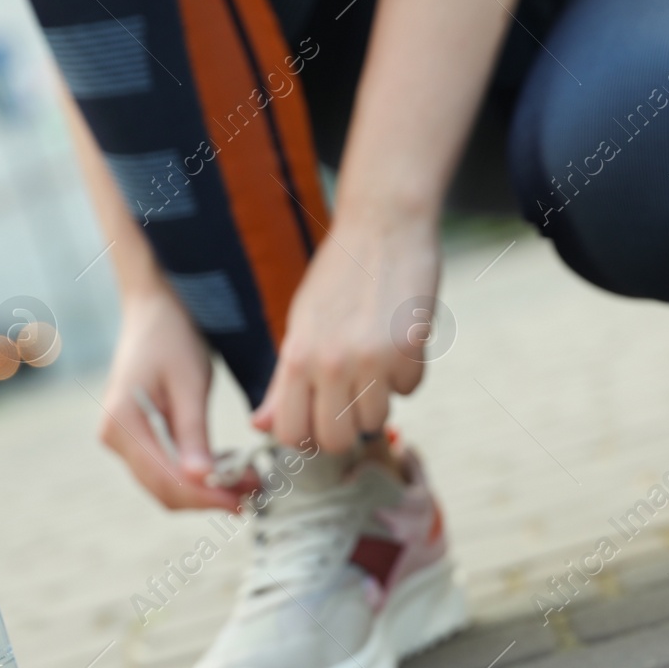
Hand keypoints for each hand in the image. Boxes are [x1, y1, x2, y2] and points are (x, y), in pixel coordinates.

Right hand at [97, 288, 241, 509]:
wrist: (155, 308)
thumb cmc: (172, 335)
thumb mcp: (189, 383)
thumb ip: (193, 434)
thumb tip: (202, 480)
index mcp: (122, 422)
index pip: (165, 478)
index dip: (206, 496)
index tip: (243, 501)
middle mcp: (114, 437)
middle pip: (163, 489)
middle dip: (208, 496)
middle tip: (253, 492)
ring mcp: (122, 440)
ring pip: (164, 485)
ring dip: (204, 490)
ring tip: (246, 482)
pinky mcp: (135, 438)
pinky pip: (164, 470)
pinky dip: (195, 476)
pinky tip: (225, 469)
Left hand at [252, 214, 438, 452]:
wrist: (382, 226)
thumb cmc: (338, 276)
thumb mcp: (299, 327)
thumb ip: (282, 383)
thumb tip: (259, 427)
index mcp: (297, 357)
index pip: (291, 434)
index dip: (305, 437)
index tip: (317, 422)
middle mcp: (331, 363)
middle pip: (337, 440)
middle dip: (346, 429)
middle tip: (350, 401)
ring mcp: (372, 359)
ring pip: (377, 422)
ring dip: (378, 401)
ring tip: (374, 366)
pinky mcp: (409, 349)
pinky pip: (410, 391)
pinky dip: (406, 376)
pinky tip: (399, 344)